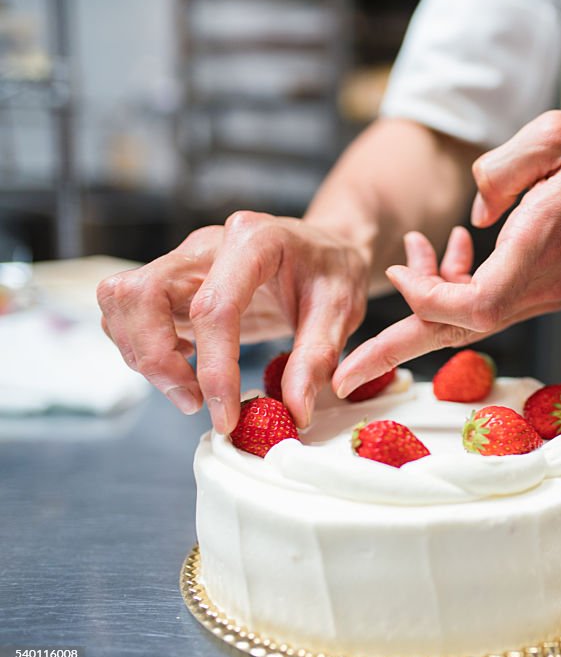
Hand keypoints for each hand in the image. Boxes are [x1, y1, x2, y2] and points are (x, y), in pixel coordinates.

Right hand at [98, 211, 368, 431]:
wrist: (326, 248)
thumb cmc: (334, 273)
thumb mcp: (343, 311)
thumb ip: (316, 358)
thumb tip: (293, 412)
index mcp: (254, 240)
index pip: (214, 307)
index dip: (214, 368)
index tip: (226, 416)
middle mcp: (206, 244)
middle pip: (142, 294)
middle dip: (156, 358)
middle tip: (194, 402)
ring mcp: (183, 260)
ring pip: (122, 300)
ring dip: (143, 354)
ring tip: (191, 390)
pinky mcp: (173, 281)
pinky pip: (129, 311)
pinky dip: (142, 346)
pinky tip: (185, 365)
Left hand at [333, 110, 560, 394]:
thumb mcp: (557, 135)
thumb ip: (502, 169)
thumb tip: (470, 216)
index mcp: (544, 246)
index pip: (476, 303)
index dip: (428, 298)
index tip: (398, 273)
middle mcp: (544, 284)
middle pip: (462, 331)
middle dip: (398, 351)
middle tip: (344, 376)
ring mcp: (549, 293)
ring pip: (474, 322)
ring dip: (425, 310)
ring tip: (395, 285)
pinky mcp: (550, 290)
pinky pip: (493, 305)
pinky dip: (457, 292)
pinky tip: (449, 254)